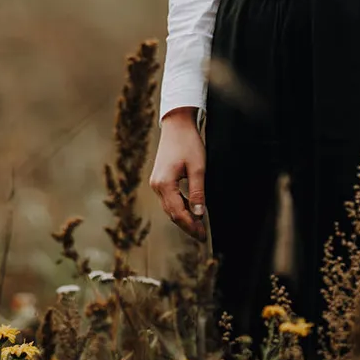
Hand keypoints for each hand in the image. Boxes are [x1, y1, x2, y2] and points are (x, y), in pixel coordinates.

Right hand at [150, 107, 207, 241]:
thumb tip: (199, 214)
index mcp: (164, 184)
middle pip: (172, 213)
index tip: (202, 235)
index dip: (191, 226)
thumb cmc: (188, 143)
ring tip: (198, 226)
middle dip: (187, 225)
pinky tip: (191, 209)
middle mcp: (156, 186)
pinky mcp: (159, 178)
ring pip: (170, 207)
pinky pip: (169, 198)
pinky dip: (180, 206)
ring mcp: (156, 182)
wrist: (177, 124)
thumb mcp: (198, 168)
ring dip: (183, 217)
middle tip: (202, 235)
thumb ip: (197, 192)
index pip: (178, 213)